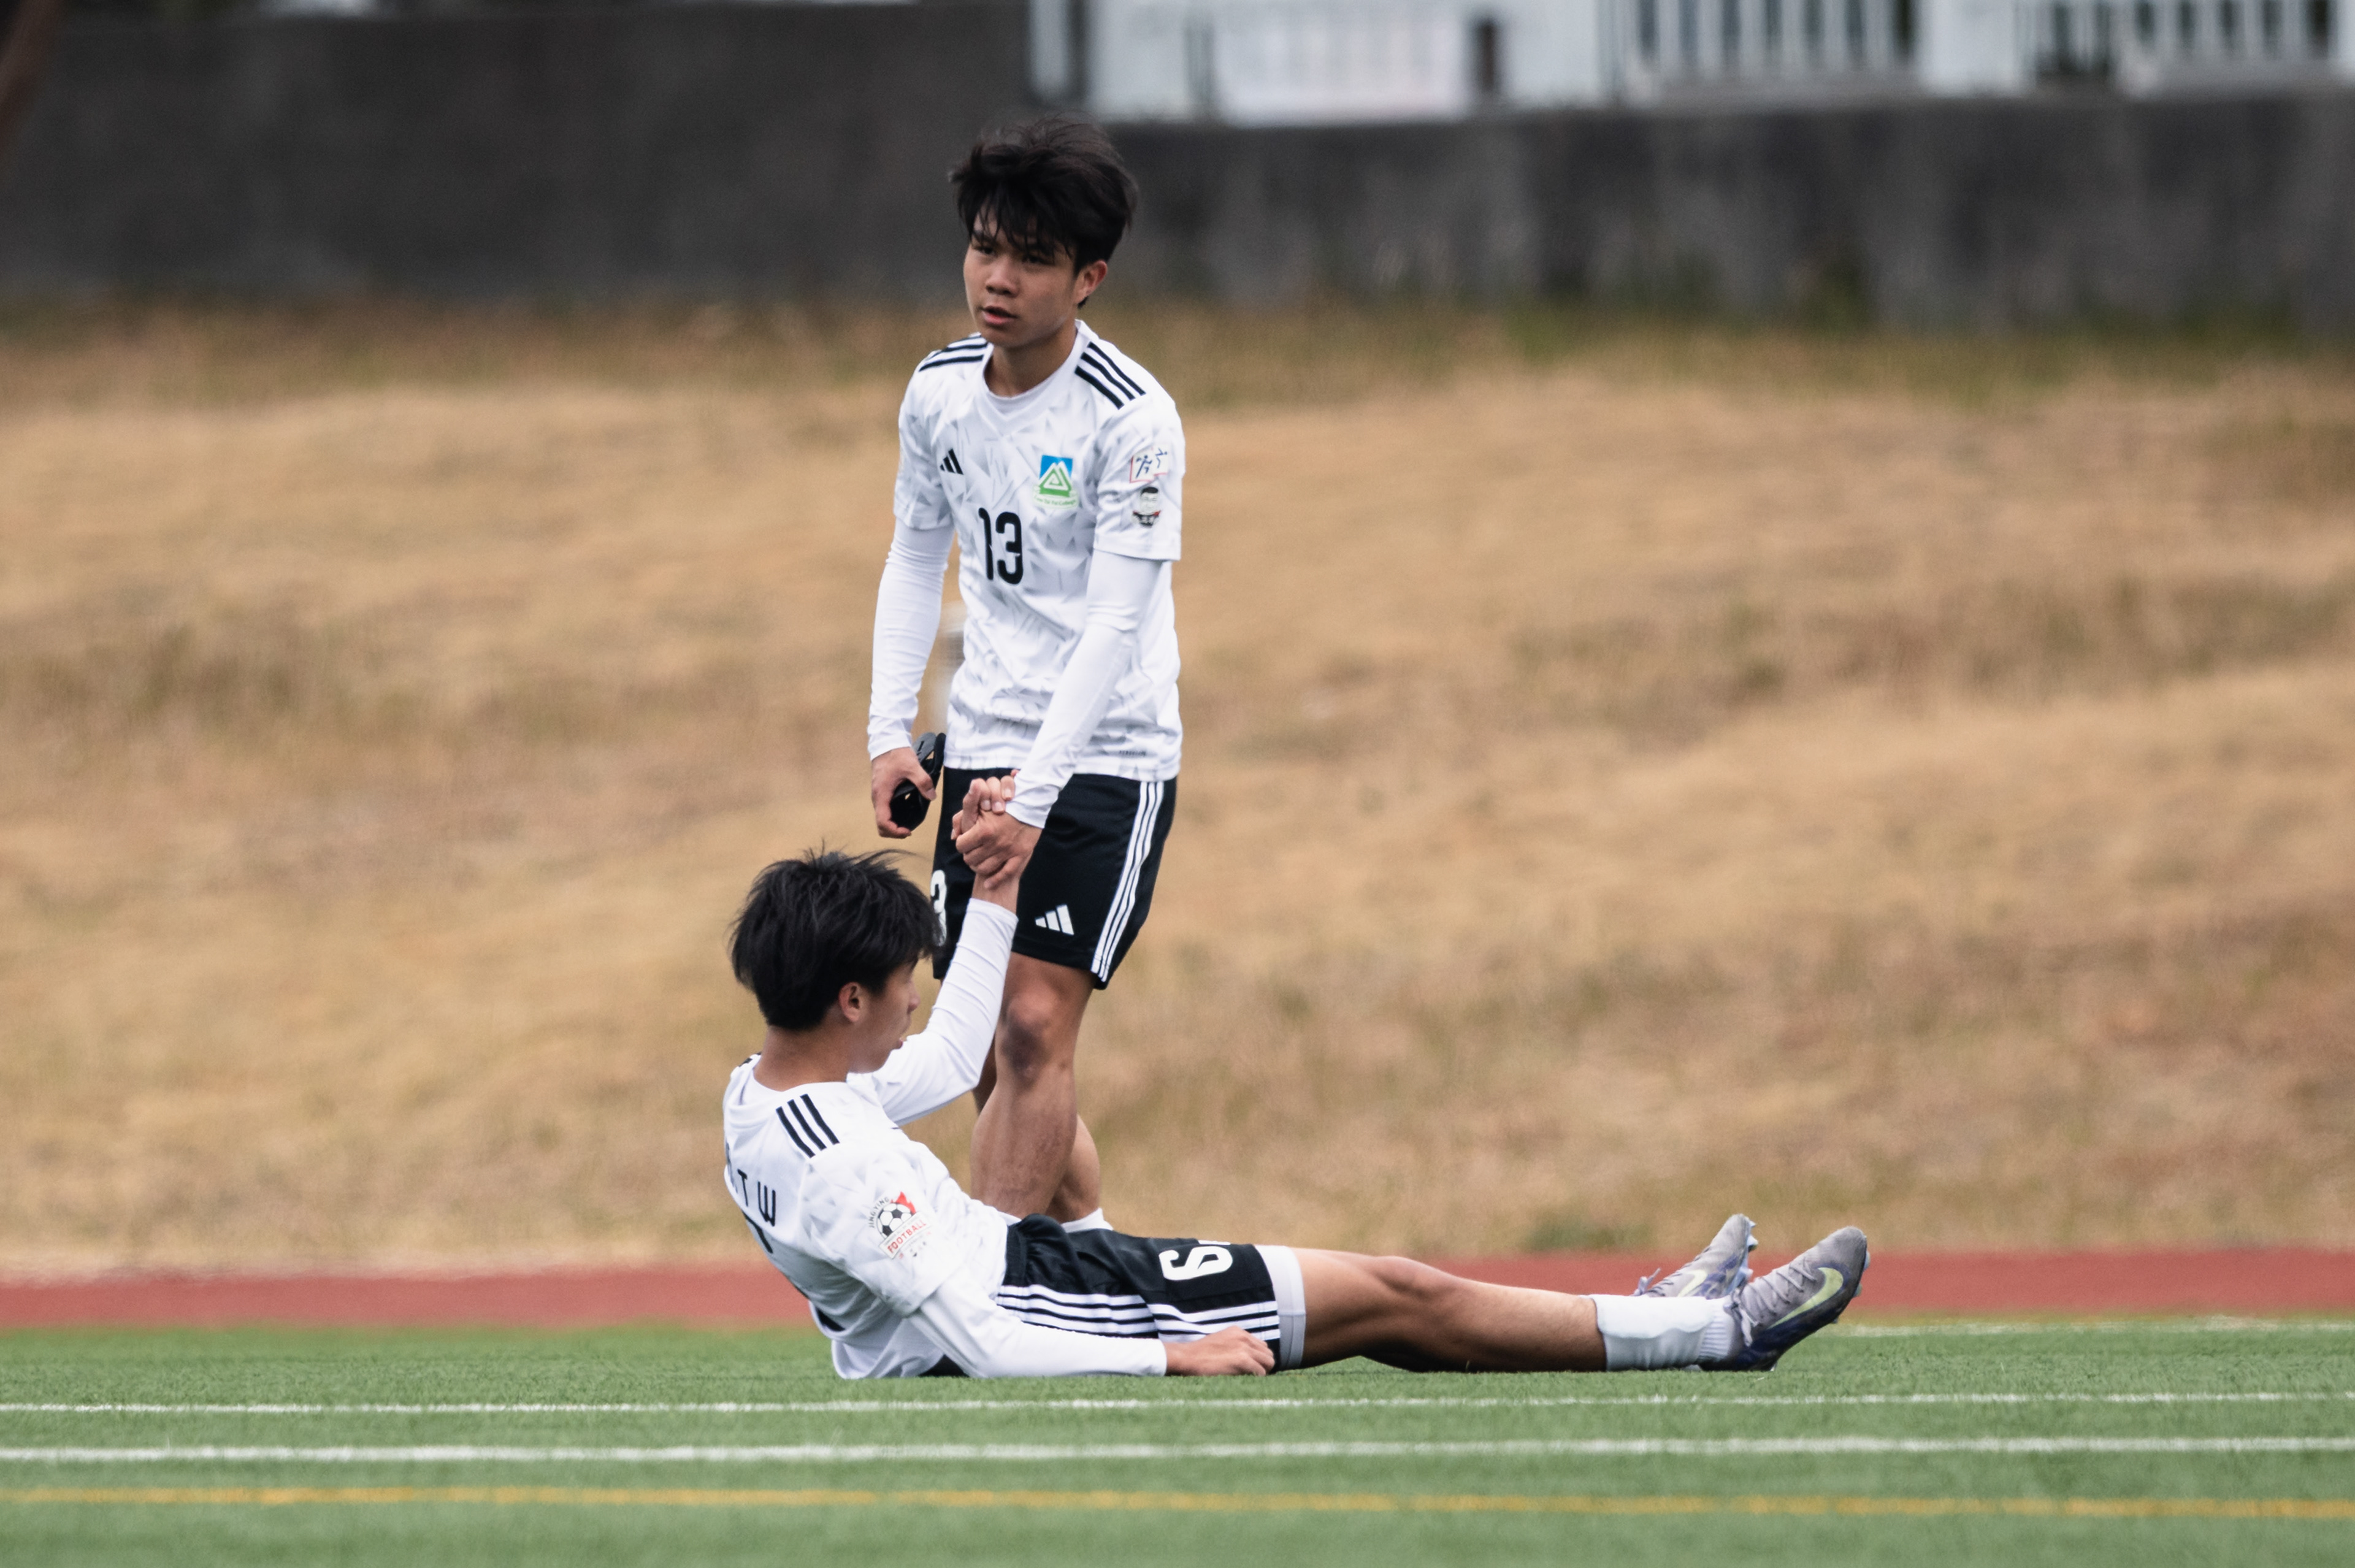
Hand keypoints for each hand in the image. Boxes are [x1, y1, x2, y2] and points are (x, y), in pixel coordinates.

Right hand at [870, 747, 931, 838]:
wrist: (887, 742)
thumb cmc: (897, 754)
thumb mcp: (912, 767)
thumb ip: (923, 782)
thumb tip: (932, 796)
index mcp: (882, 794)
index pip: (882, 821)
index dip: (894, 831)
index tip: (908, 831)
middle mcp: (877, 797)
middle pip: (880, 824)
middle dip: (894, 831)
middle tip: (909, 830)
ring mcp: (879, 795)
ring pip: (882, 817)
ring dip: (894, 824)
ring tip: (909, 823)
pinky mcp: (882, 792)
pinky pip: (885, 809)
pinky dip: (893, 816)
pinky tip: (907, 811)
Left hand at [953, 775, 1036, 909]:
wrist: (1030, 804)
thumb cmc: (1004, 803)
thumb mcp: (981, 805)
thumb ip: (963, 817)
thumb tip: (953, 835)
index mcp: (983, 831)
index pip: (961, 845)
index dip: (961, 843)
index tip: (965, 841)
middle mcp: (994, 843)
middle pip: (970, 859)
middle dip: (969, 855)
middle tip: (972, 851)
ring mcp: (1007, 851)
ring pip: (984, 869)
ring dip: (978, 867)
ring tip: (979, 862)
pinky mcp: (1020, 855)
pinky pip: (1004, 874)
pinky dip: (994, 881)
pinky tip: (988, 884)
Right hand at [1163, 1327, 1274, 1376]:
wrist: (1187, 1357)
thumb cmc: (1200, 1355)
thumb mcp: (1220, 1342)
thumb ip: (1234, 1346)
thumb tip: (1248, 1360)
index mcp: (1238, 1331)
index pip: (1260, 1345)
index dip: (1258, 1358)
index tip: (1252, 1368)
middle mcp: (1244, 1337)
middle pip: (1267, 1353)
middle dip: (1263, 1365)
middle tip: (1254, 1376)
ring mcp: (1244, 1348)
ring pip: (1268, 1362)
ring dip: (1262, 1372)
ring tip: (1251, 1379)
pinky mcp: (1242, 1360)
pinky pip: (1260, 1372)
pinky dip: (1257, 1378)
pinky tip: (1247, 1382)